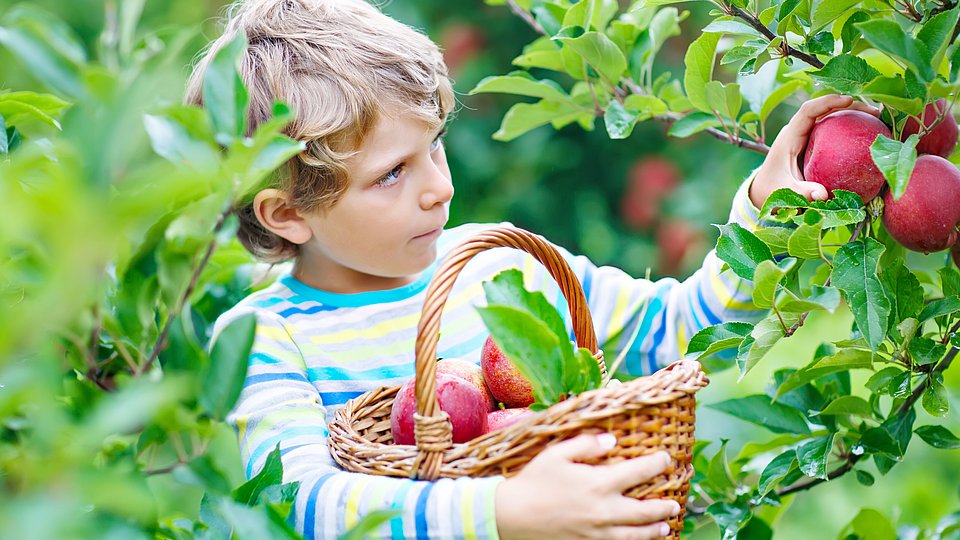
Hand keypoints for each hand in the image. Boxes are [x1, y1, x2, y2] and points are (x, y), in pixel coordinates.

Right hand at [495, 434, 679, 539]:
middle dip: (663, 507)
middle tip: (674, 504)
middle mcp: (604, 510)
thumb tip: (612, 440)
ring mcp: (597, 532)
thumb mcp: (557, 453)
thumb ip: (587, 444)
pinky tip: (636, 538)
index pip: (640, 472)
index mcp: (599, 483)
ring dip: (654, 530)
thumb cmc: (533, 481)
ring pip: (635, 534)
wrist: (512, 516)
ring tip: (664, 526)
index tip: (665, 459)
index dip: (657, 464)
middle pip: (645, 511)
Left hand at [750, 94, 880, 208]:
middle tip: (875, 111)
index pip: (808, 111)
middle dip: (849, 105)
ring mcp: (808, 137)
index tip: (848, 100)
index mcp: (789, 137)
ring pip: (832, 117)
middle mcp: (799, 132)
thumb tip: (822, 195)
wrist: (764, 191)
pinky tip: (872, 135)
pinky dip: (852, 130)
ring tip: (879, 118)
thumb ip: (801, 193)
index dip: (827, 102)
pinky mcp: (816, 144)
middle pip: (825, 109)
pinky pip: (835, 131)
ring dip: (854, 114)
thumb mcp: (783, 193)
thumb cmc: (771, 190)